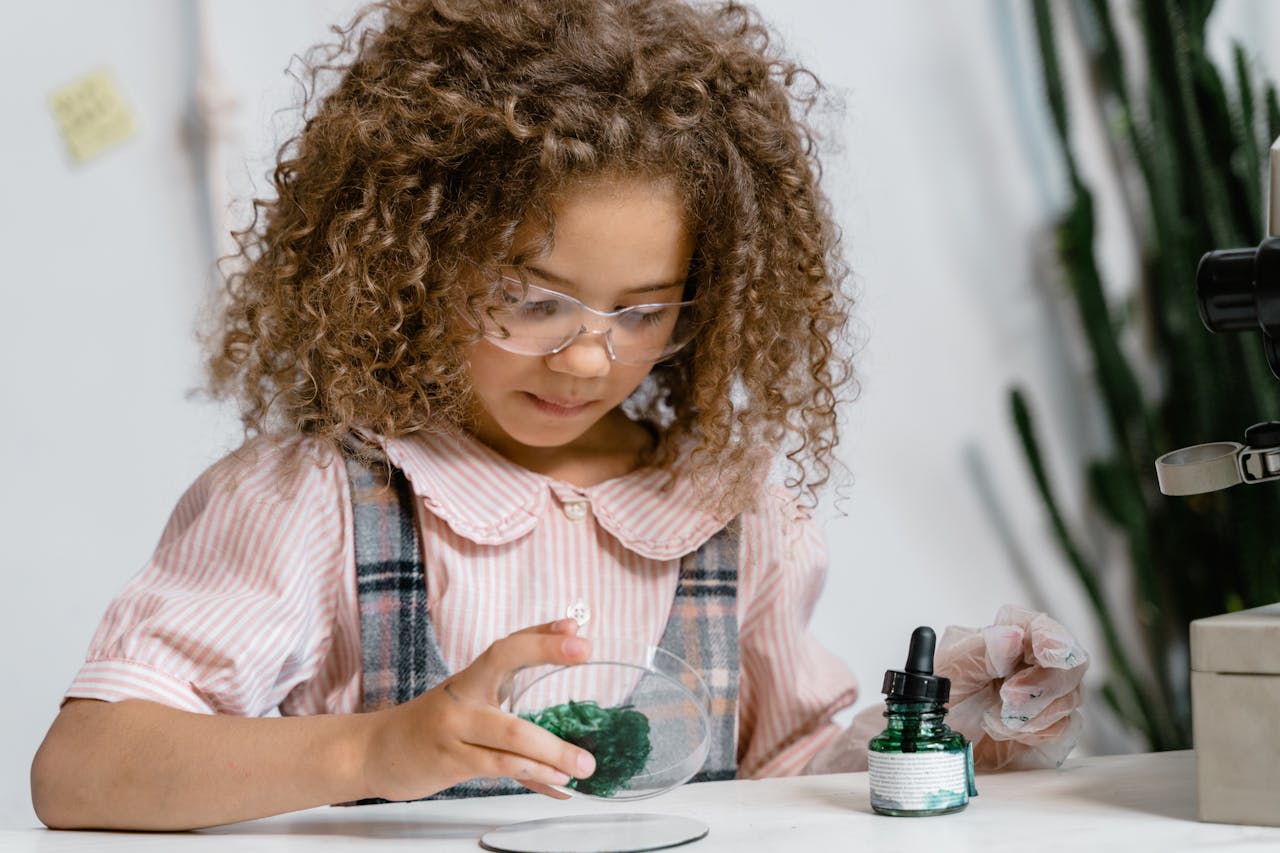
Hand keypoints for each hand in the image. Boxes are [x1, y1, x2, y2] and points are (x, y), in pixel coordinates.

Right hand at [361, 619, 597, 800]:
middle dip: (547, 652)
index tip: (574, 627)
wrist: (375, 751)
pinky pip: (499, 768)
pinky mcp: (449, 762)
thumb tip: (566, 650)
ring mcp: (453, 729)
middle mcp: (461, 696)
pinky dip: (533, 777)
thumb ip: (515, 682)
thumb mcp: (469, 699)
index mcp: (469, 678)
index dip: (540, 633)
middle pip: (505, 662)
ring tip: (583, 764)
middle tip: (586, 651)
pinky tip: (557, 783)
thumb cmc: (434, 724)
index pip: (507, 644)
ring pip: (509, 733)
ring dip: (552, 750)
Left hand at [935, 604, 1088, 769]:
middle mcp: (1029, 664)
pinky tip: (1007, 732)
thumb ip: (978, 653)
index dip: (1050, 636)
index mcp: (1003, 640)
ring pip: (1071, 695)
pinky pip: (1064, 727)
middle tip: (1010, 698)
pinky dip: (1036, 733)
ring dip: (1035, 713)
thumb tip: (1012, 636)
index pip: (1038, 626)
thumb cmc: (939, 702)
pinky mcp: (1049, 726)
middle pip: (1069, 661)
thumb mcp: (948, 674)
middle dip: (1044, 683)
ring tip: (995, 720)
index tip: (1047, 653)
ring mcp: (1044, 695)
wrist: (939, 747)